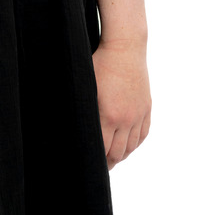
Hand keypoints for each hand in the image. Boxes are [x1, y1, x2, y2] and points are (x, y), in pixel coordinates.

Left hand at [92, 39, 150, 169]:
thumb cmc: (100, 62)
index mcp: (108, 115)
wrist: (125, 47)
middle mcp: (126, 118)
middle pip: (118, 153)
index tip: (88, 164)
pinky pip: (142, 134)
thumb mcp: (84, 84)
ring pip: (131, 146)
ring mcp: (138, 114)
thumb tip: (69, 121)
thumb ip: (81, 107)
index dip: (95, 159)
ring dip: (121, 155)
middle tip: (99, 167)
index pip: (102, 149)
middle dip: (108, 162)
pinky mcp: (146, 108)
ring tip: (112, 158)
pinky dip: (134, 144)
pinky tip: (127, 146)